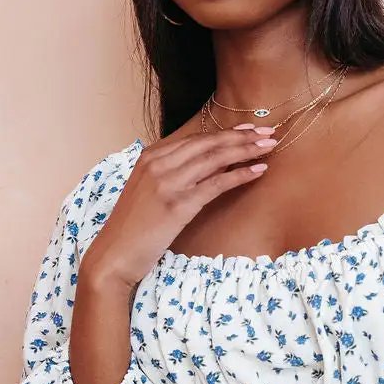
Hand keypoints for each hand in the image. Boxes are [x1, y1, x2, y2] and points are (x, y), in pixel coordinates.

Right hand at [82, 123, 278, 286]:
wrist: (114, 254)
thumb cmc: (132, 228)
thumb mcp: (148, 192)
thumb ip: (170, 175)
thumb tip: (205, 167)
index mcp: (150, 157)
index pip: (196, 139)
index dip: (226, 132)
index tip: (249, 128)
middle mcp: (158, 164)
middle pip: (208, 143)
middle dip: (241, 136)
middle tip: (268, 131)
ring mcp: (167, 182)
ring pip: (215, 158)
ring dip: (246, 150)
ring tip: (269, 145)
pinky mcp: (178, 204)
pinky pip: (216, 184)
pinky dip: (240, 175)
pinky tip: (258, 170)